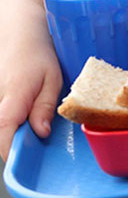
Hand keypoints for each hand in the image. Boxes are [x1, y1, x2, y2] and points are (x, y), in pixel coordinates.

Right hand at [0, 31, 61, 161]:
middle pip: (0, 133)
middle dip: (14, 144)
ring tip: (31, 128)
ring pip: (0, 126)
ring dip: (12, 133)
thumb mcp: (52, 80)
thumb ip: (44, 107)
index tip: (19, 161)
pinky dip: (10, 124)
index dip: (8, 149)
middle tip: (35, 144)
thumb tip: (41, 132)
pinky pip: (2, 118)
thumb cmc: (38, 56)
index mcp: (13, 97)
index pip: (3, 130)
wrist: (18, 36)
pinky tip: (24, 121)